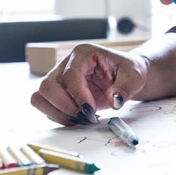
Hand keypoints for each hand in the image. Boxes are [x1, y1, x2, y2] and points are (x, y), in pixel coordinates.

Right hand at [30, 43, 146, 125]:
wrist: (127, 76)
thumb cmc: (130, 72)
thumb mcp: (135, 76)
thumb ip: (125, 88)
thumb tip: (113, 100)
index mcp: (83, 54)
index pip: (70, 75)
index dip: (78, 95)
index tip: (90, 110)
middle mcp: (66, 64)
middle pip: (47, 86)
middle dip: (64, 106)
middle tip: (85, 117)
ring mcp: (59, 79)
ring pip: (40, 97)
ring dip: (57, 113)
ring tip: (81, 119)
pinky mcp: (59, 94)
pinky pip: (47, 108)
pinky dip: (59, 117)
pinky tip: (78, 119)